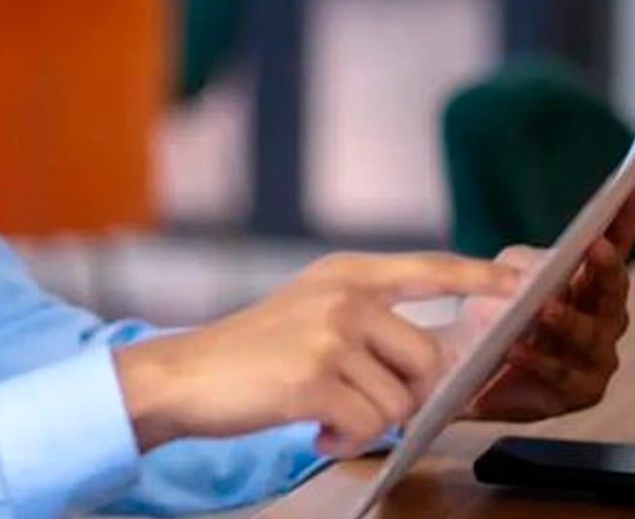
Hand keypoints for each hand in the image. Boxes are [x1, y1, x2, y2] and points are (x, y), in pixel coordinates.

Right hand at [114, 252, 519, 457]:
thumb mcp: (311, 312)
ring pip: (400, 399)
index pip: (427, 267)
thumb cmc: (253, 350)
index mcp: (344, 273)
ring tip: (325, 409)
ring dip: (368, 419)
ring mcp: (328, 333)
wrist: (188, 373)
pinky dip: (347, 438)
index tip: (517, 281)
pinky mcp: (314, 377)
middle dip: (402, 392)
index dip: (477, 275)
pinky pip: (369, 425)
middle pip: (425, 357)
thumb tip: (432, 359)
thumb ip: (368, 320)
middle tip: (358, 398)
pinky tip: (314, 424)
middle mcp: (342, 294)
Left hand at [456, 192, 634, 421]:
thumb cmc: (495, 306)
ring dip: (567, 319)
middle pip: (611, 291)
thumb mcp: (509, 271)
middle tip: (594, 246)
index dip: (624, 220)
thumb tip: (551, 266)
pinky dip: (538, 360)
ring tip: (544, 306)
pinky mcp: (577, 392)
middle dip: (605, 268)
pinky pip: (560, 375)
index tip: (628, 190)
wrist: (466, 359)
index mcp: (592, 282)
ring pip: (588, 335)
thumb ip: (533, 262)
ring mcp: (596, 357)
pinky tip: (516, 348)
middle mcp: (605, 318)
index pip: (615, 245)